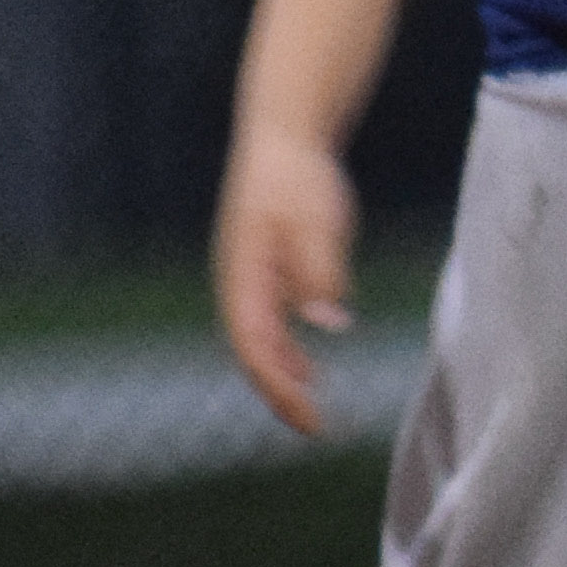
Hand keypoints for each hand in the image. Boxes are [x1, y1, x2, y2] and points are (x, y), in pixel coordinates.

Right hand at [212, 127, 359, 437]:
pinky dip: (287, 353)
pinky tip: (310, 370)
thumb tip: (327, 319)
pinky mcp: (265, 272)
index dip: (277, 386)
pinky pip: (270, 325)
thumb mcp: (318, 220)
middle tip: (313, 428)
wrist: (284, 138)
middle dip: (279, 394)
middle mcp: (239, 283)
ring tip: (311, 409)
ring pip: (259, 342)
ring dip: (282, 378)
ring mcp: (249, 278)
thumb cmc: (298, 177)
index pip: (254, 346)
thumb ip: (320, 269)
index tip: (307, 415)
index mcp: (244, 275)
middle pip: (252, 353)